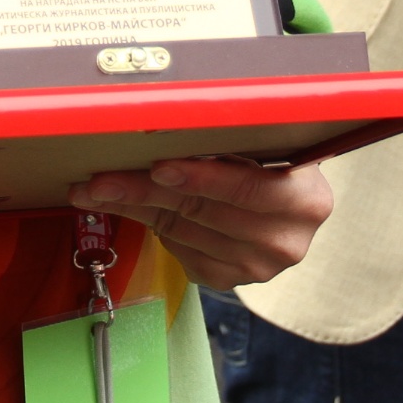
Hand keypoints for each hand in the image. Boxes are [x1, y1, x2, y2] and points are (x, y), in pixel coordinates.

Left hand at [72, 156, 333, 291]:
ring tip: (97, 190)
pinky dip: (154, 228)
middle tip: (100, 180)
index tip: (158, 167)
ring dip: (135, 209)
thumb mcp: (262, 145)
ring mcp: (257, 267)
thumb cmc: (270, 162)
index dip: (201, 177)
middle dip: (144, 192)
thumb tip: (156, 122)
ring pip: (182, 233)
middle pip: (203, 213)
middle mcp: (286, 241)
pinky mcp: (231, 280)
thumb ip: (226, 140)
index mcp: (305, 200)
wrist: (286, 205)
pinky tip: (135, 208)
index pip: (247, 188)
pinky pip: (180, 253)